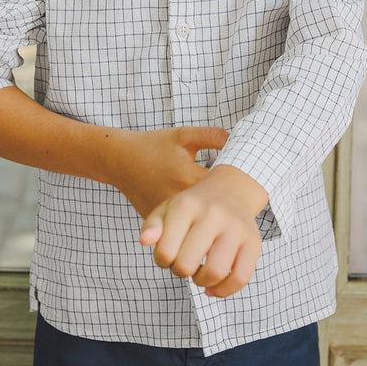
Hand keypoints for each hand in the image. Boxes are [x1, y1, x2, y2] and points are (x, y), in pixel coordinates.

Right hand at [108, 125, 231, 219]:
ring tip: (222, 217)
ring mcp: (166, 214)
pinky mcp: (157, 221)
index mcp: (188, 176)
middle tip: (238, 206)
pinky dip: (190, 226)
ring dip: (208, 222)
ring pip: (195, 227)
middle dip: (225, 210)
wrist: (119, 159)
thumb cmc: (152, 144)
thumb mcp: (183, 135)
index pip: (223, 190)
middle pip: (212, 214)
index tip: (246, 187)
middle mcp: (178, 199)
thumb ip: (212, 136)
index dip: (238, 189)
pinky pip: (179, 230)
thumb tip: (238, 139)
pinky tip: (200, 220)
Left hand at [138, 165, 267, 298]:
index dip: (162, 262)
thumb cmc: (194, 206)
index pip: (165, 251)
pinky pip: (240, 278)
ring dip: (201, 282)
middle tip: (184, 264)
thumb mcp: (168, 209)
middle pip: (187, 264)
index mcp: (187, 206)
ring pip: (215, 272)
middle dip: (180, 272)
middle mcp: (213, 215)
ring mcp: (235, 228)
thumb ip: (153, 226)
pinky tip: (213, 287)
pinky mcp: (253, 242)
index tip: (168, 256)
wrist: (231, 190)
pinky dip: (224, 291)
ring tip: (199, 274)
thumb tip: (145, 241)